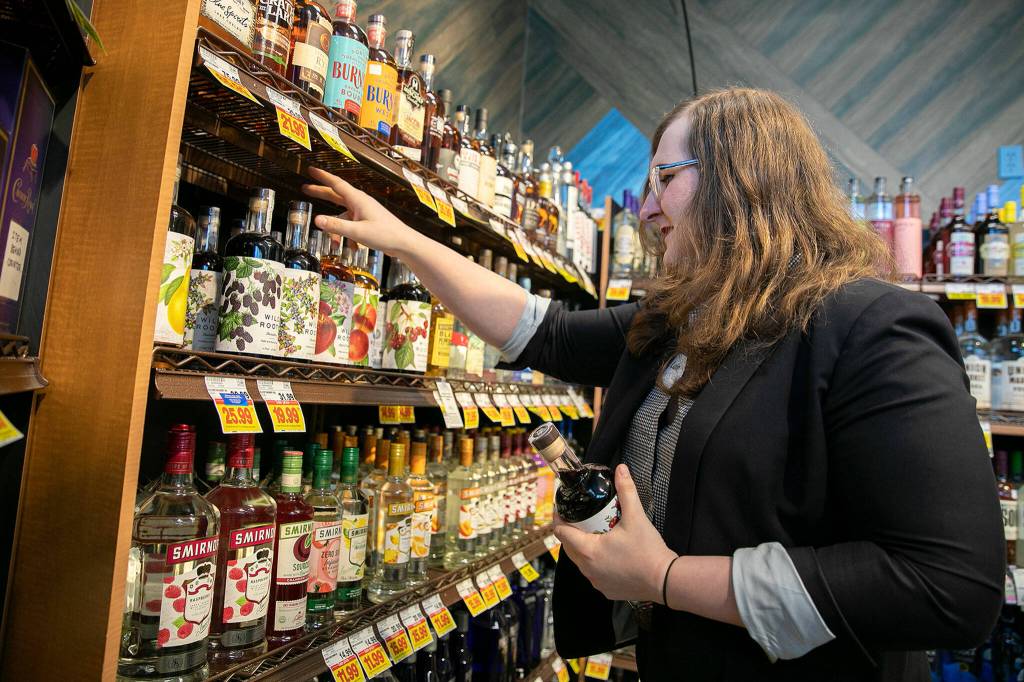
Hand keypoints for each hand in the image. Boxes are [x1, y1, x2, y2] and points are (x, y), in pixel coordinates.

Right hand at [302, 167, 419, 255]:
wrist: (404, 243)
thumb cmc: (385, 235)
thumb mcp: (357, 232)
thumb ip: (336, 227)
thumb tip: (317, 220)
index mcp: (358, 200)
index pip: (336, 184)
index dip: (322, 177)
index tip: (311, 169)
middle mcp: (360, 203)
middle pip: (336, 195)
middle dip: (321, 193)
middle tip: (306, 188)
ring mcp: (364, 212)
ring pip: (343, 216)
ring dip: (336, 230)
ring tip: (333, 244)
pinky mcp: (368, 221)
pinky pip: (351, 225)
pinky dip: (348, 235)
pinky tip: (352, 247)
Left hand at [554, 464, 677, 602]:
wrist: (665, 580)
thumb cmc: (648, 551)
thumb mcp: (636, 517)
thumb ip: (626, 491)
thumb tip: (621, 470)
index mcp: (589, 551)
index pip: (561, 533)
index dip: (558, 518)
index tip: (562, 508)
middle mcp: (588, 569)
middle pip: (568, 547)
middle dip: (571, 531)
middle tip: (579, 517)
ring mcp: (596, 581)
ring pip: (580, 561)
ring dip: (582, 547)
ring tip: (594, 532)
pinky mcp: (606, 589)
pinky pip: (593, 573)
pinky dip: (595, 562)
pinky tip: (607, 553)